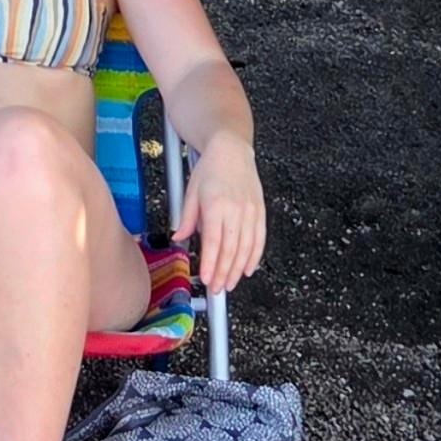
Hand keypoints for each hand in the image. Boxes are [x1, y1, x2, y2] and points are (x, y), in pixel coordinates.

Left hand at [173, 132, 264, 294]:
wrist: (232, 150)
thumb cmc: (209, 170)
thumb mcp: (190, 191)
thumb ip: (186, 218)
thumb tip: (179, 238)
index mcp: (215, 205)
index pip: (213, 242)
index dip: (212, 263)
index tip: (208, 279)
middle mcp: (236, 210)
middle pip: (231, 249)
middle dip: (224, 273)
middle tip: (218, 289)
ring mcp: (251, 211)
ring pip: (247, 248)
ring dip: (239, 269)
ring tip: (230, 284)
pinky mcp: (260, 212)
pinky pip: (259, 239)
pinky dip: (255, 256)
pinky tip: (248, 269)